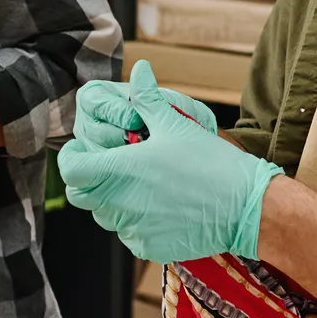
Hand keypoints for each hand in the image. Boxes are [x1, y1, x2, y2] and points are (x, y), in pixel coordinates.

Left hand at [56, 59, 280, 262]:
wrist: (246, 207)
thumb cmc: (211, 162)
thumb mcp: (176, 124)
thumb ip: (148, 99)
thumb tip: (139, 70)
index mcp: (120, 171)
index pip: (71, 170)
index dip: (70, 158)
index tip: (79, 152)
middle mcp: (120, 204)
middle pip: (82, 196)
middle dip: (90, 181)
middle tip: (113, 167)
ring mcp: (133, 230)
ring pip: (105, 216)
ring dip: (114, 200)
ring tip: (143, 185)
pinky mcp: (148, 247)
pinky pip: (129, 234)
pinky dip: (136, 221)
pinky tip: (161, 206)